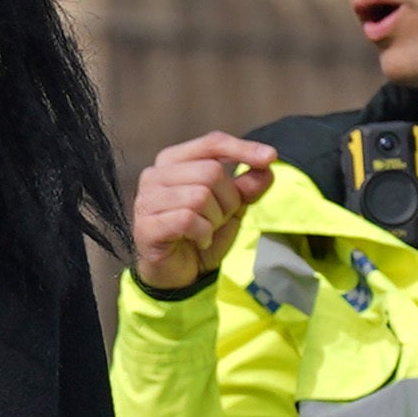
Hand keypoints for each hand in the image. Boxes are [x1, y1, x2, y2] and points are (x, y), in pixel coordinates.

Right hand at [133, 133, 277, 294]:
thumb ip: (247, 186)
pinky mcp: (146, 226)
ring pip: (199, 196)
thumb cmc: (202, 233)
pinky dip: (202, 233)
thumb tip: (266, 167)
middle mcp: (155, 175)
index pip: (212, 143)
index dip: (243, 149)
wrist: (181, 273)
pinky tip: (198, 241)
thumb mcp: (232, 207)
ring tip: (206, 230)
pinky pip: (187, 219)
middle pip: (211, 171)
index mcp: (174, 161)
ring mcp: (147, 200)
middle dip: (227, 200)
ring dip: (214, 219)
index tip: (271, 158)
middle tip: (219, 219)